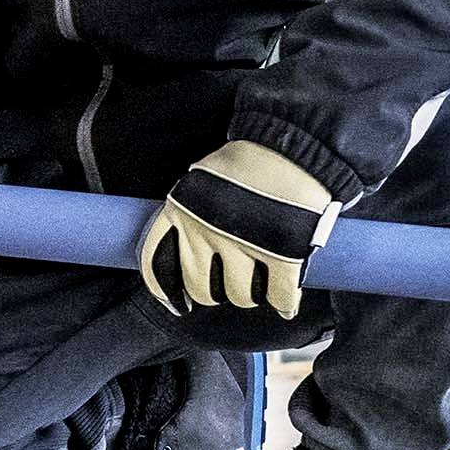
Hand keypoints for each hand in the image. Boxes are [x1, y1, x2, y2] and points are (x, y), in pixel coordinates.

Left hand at [140, 138, 339, 328]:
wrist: (292, 147)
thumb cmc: (247, 162)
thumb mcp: (200, 183)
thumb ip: (190, 213)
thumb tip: (185, 247)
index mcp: (182, 211)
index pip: (157, 264)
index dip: (166, 291)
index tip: (177, 302)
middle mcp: (207, 230)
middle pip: (201, 289)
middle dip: (215, 293)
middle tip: (228, 284)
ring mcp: (245, 243)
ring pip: (239, 295)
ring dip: (250, 295)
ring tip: (258, 282)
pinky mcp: (283, 253)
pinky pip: (279, 294)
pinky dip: (284, 302)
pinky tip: (285, 302)